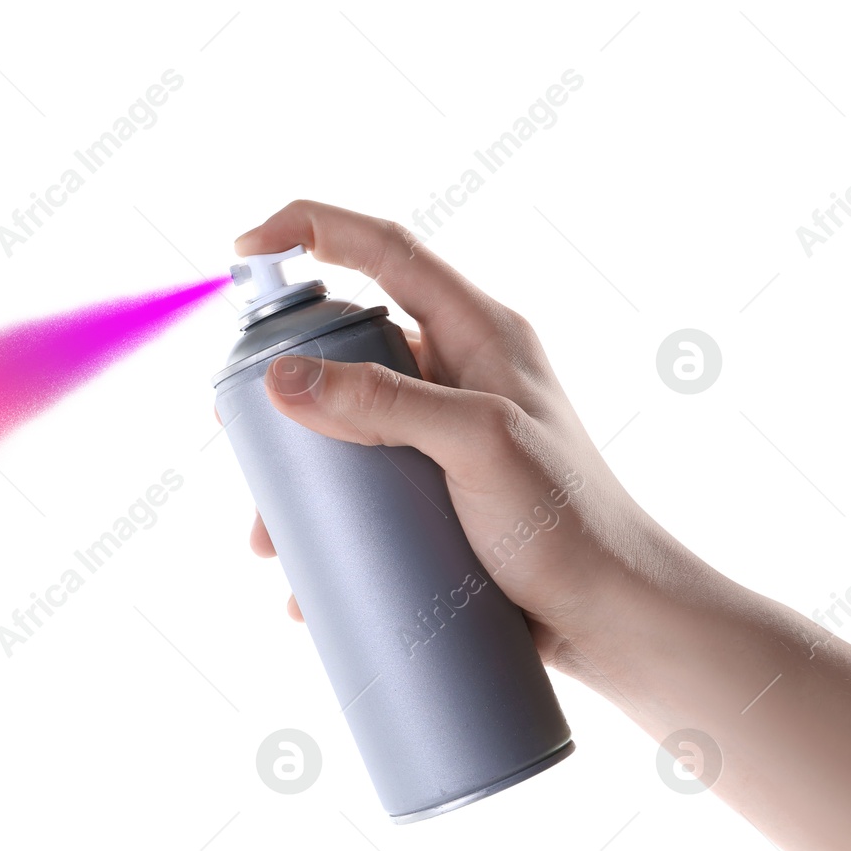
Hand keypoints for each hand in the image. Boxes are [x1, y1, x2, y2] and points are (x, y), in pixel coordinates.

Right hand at [232, 200, 693, 679]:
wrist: (614, 620)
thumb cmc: (571, 524)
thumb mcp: (477, 446)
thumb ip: (384, 404)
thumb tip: (284, 379)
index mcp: (479, 333)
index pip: (386, 251)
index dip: (312, 230)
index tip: (245, 245)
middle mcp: (457, 374)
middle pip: (346, 346)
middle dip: (283, 388)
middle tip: (237, 428)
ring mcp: (443, 437)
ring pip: (343, 429)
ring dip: (295, 476)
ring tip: (268, 536)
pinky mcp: (434, 496)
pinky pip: (360, 492)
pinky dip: (323, 527)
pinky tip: (303, 577)